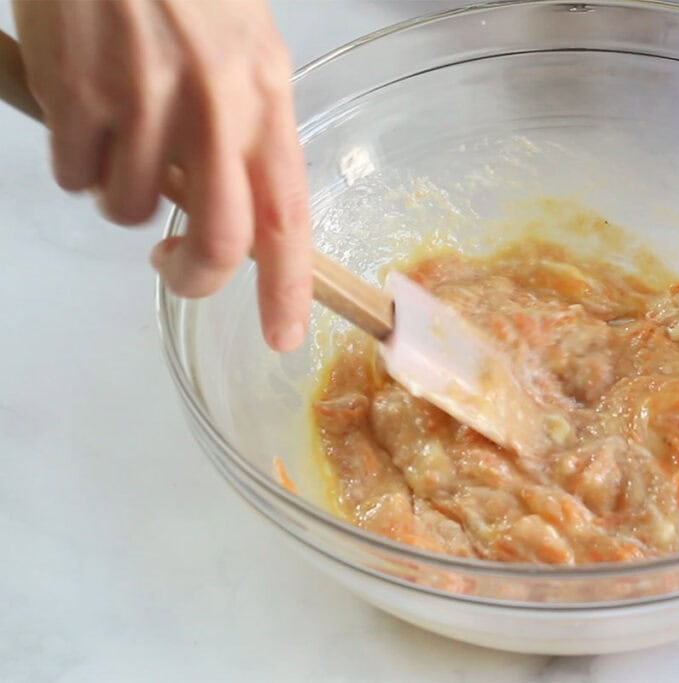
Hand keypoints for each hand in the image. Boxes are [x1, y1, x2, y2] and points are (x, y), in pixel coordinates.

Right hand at [13, 0, 311, 351]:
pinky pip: (74, 174)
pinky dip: (77, 165)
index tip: (283, 334)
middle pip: (216, 240)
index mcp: (265, 95)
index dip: (288, 287)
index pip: (288, 215)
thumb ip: (248, 126)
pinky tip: (85, 114)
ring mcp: (141, 101)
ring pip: (131, 210)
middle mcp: (212, 106)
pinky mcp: (75, 93)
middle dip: (195, 277)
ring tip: (121, 141)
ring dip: (123, 198)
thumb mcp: (244, 45)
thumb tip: (236, 204)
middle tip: (176, 269)